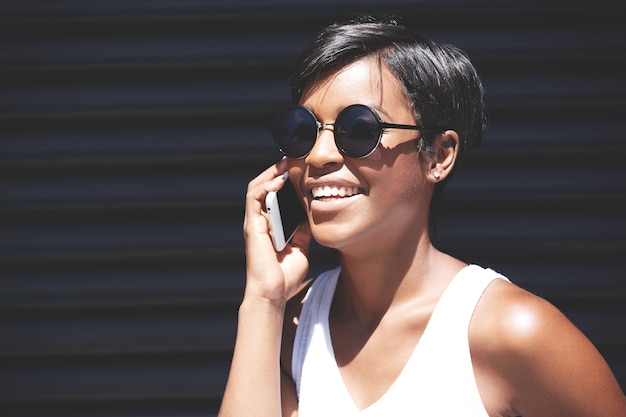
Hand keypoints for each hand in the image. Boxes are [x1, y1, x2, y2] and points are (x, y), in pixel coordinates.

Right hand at [243, 160, 311, 305]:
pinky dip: (266, 186)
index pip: (273, 195)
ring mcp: (254, 222)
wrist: (273, 293)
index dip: (283, 180)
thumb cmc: (285, 275)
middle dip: (276, 171)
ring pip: (256, 188)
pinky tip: (279, 180)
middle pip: (263, 187)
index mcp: (270, 225)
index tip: (298, 168)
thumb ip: (302, 230)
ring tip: (284, 163)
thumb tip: (311, 215)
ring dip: (270, 173)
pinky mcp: (253, 226)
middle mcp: (259, 221)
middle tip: (292, 159)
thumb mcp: (300, 246)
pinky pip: (255, 199)